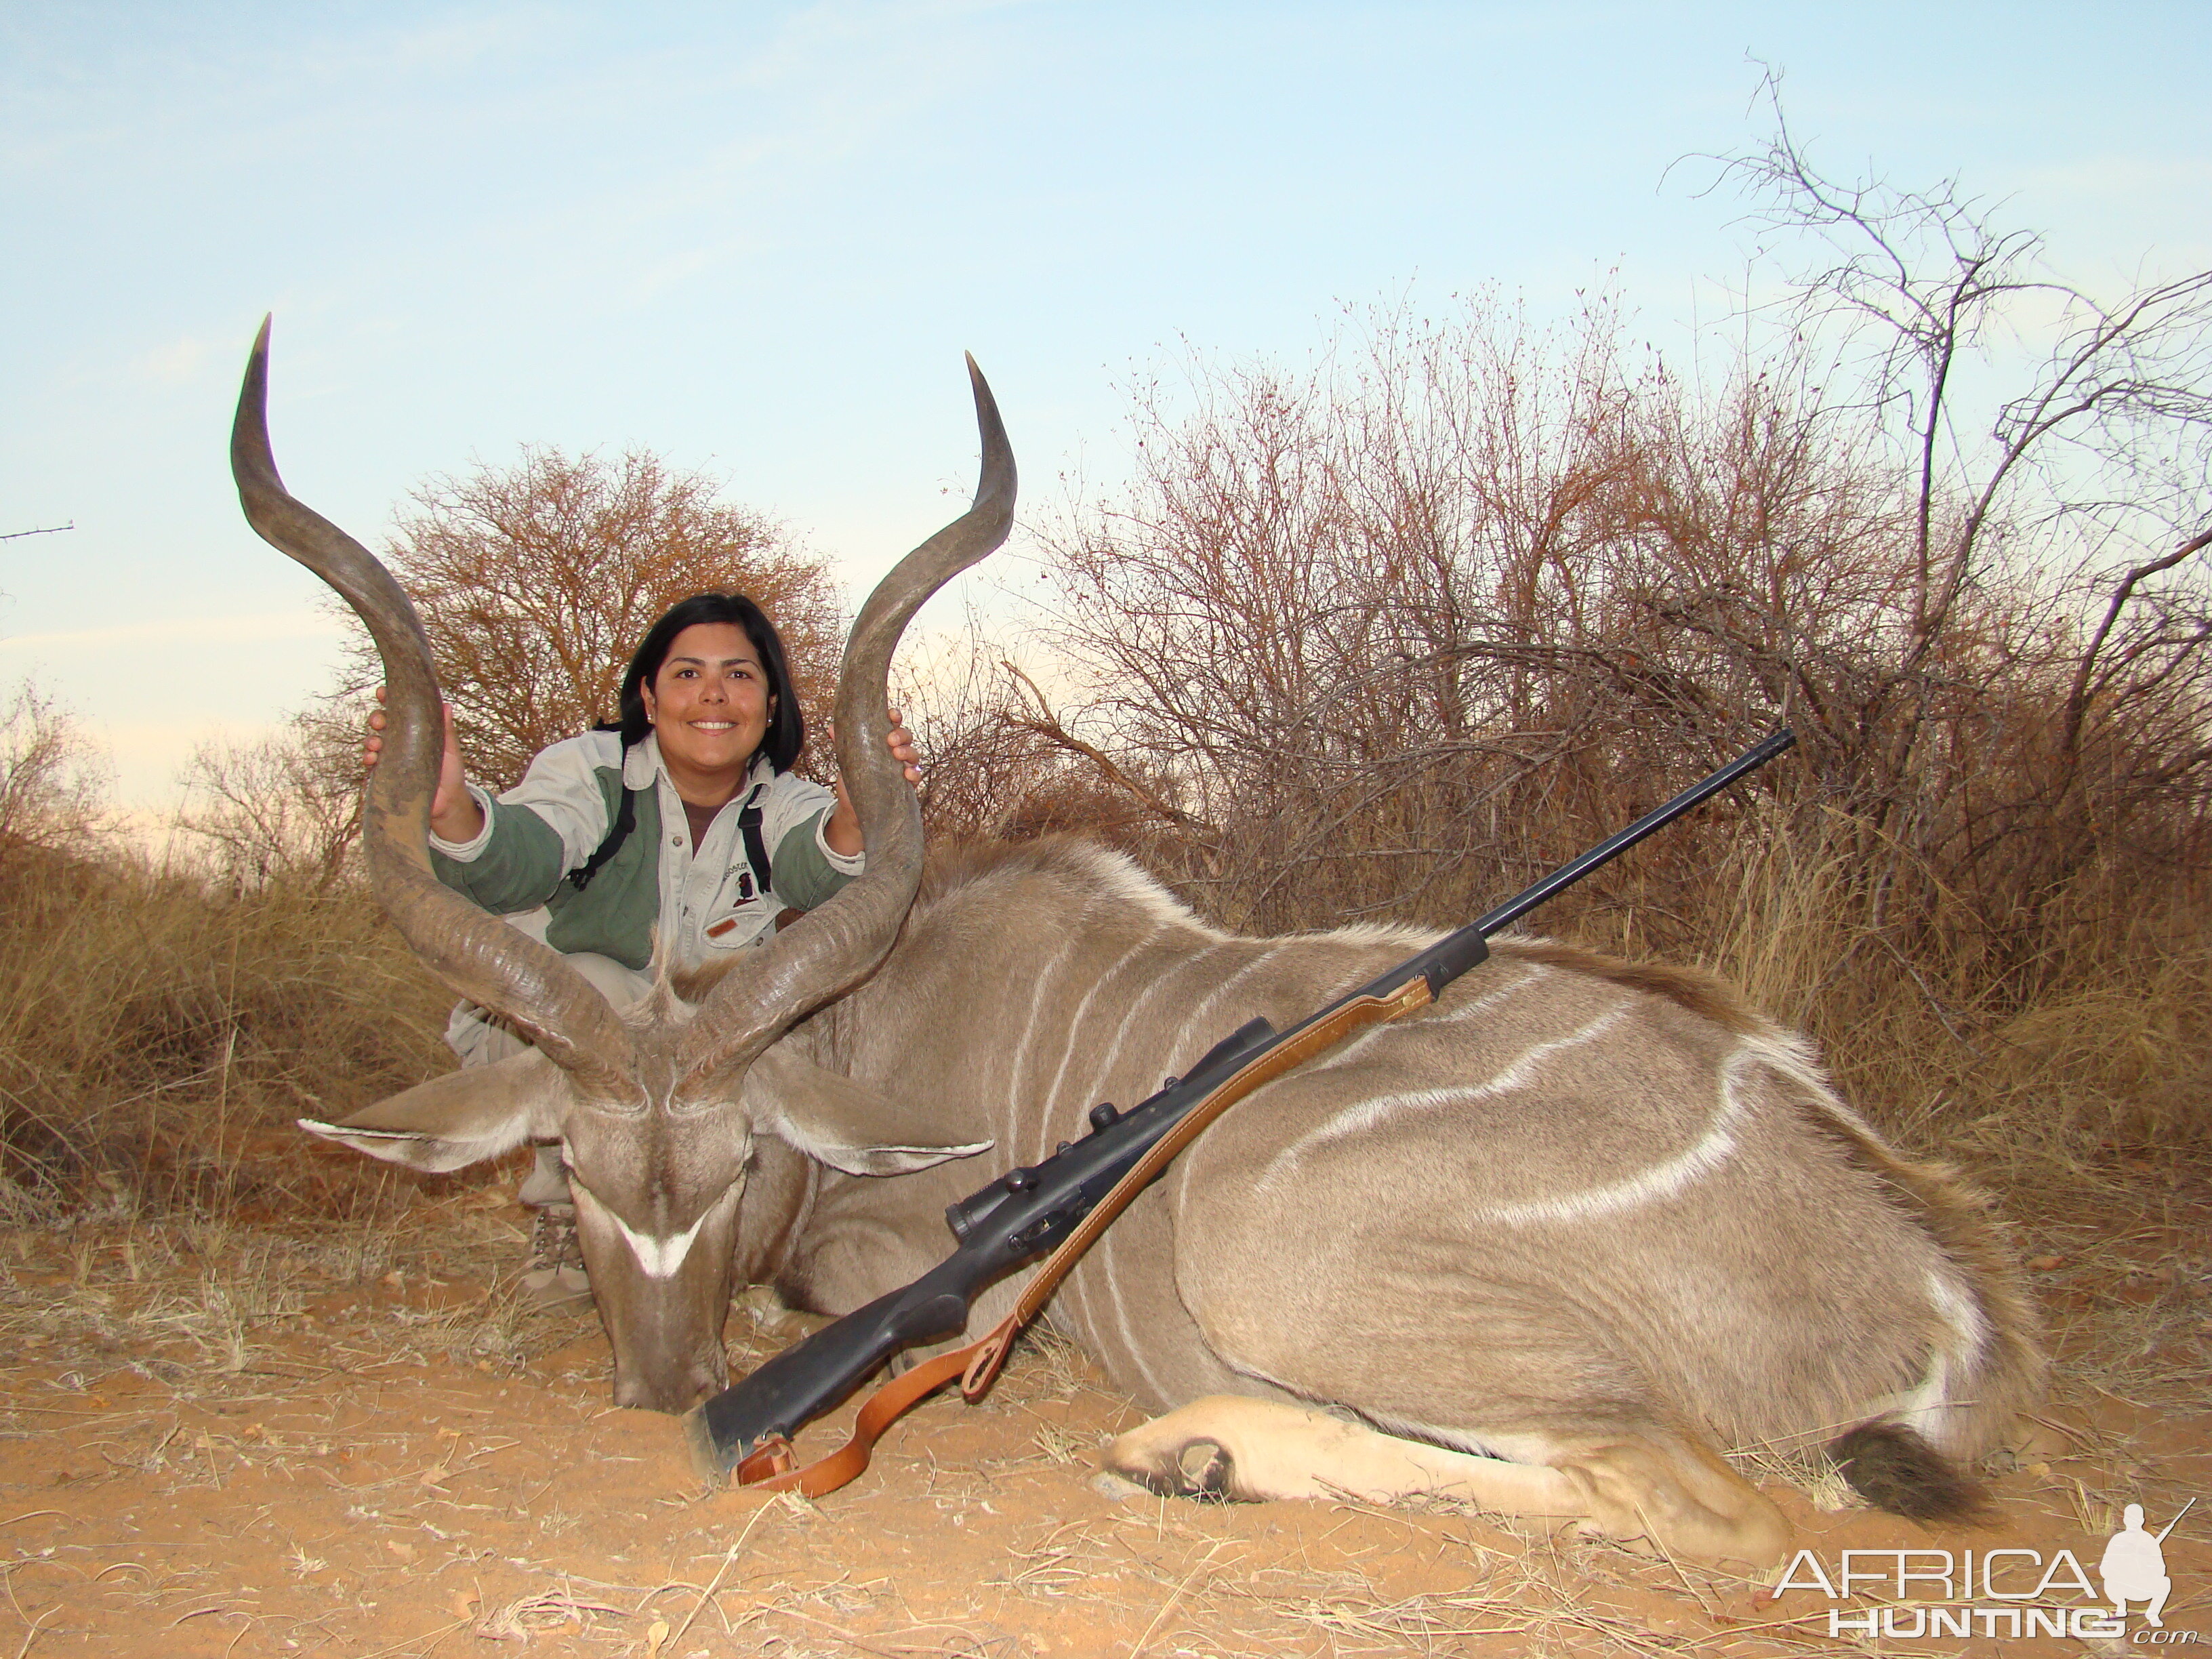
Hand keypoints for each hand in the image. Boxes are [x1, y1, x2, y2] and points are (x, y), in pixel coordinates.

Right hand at [366, 687, 482, 841]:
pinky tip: (372, 759)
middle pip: (381, 724)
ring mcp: (391, 757)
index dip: (388, 699)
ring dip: (370, 740)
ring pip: (373, 742)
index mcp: (413, 730)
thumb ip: (446, 729)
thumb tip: (446, 705)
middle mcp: (399, 741)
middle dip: (376, 719)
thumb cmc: (450, 772)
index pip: (398, 710)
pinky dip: (368, 759)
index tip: (383, 691)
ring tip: (376, 744)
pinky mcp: (386, 774)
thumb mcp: (450, 749)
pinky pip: (371, 764)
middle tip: (379, 721)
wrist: (448, 802)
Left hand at [824, 709, 921, 855]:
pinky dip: (914, 773)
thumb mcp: (846, 760)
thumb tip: (831, 728)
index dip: (895, 717)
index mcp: (883, 742)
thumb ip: (842, 743)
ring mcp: (902, 768)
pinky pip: (916, 776)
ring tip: (898, 755)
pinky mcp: (905, 786)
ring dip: (908, 752)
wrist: (852, 809)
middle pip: (907, 737)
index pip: (893, 724)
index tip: (892, 715)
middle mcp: (895, 753)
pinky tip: (907, 774)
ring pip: (914, 754)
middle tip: (890, 740)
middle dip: (901, 735)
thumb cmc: (853, 779)